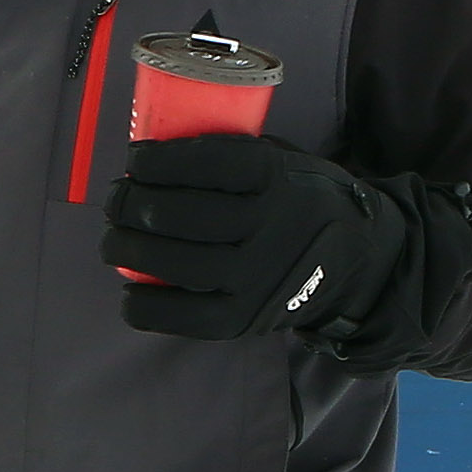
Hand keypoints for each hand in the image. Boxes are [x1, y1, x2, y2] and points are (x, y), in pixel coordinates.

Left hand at [102, 133, 411, 344]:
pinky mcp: (243, 318)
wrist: (357, 262)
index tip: (136, 159)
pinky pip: (178, 315)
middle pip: (173, 214)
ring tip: (114, 238)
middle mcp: (267, 227)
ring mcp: (255, 277)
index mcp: (276, 179)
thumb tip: (153, 153)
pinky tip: (130, 287)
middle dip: (128, 203)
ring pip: (169, 262)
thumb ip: (233, 154)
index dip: (157, 161)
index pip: (204, 164)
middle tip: (117, 198)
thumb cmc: (300, 202)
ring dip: (125, 247)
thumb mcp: (285, 161)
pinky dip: (142, 303)